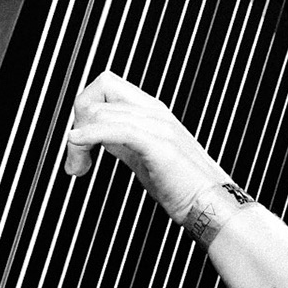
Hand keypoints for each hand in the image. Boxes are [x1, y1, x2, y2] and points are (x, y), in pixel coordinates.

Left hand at [63, 71, 228, 219]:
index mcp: (152, 110)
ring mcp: (158, 126)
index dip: (86, 107)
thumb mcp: (144, 156)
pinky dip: (89, 136)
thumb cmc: (183, 187)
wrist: (212, 204)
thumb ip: (122, 141)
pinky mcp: (159, 145)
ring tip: (78, 167)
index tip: (81, 139)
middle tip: (76, 158)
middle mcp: (155, 112)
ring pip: (101, 112)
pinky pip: (115, 130)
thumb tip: (95, 137)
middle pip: (98, 93)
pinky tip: (79, 149)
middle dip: (77, 124)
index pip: (106, 84)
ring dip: (78, 141)